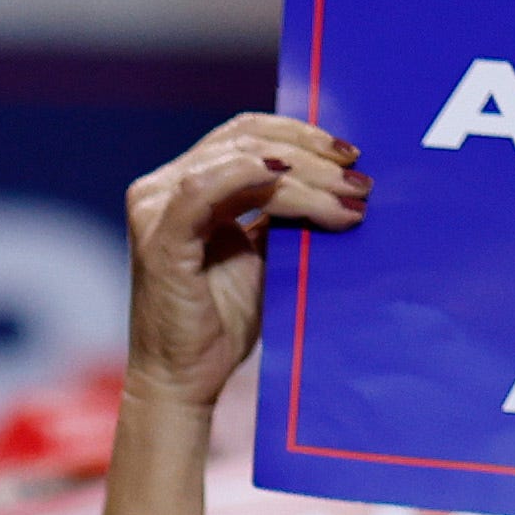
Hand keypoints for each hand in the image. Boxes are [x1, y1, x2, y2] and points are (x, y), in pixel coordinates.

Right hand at [123, 116, 367, 414]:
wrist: (184, 380)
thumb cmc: (220, 323)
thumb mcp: (261, 253)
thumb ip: (279, 211)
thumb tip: (335, 178)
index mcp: (183, 184)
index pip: (245, 135)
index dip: (301, 135)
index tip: (351, 158)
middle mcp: (161, 187)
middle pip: (245, 139)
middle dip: (311, 156)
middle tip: (359, 180)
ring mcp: (155, 208)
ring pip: (239, 161)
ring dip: (303, 175)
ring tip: (346, 197)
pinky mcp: (160, 237)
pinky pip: (206, 190)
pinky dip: (249, 176)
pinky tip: (288, 181)